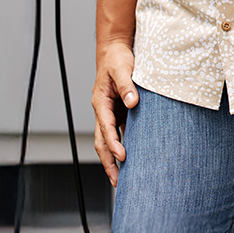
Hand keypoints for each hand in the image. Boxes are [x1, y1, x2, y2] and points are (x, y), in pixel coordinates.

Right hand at [92, 42, 137, 185]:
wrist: (115, 51)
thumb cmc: (117, 59)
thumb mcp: (123, 68)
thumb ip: (127, 85)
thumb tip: (133, 102)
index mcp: (101, 102)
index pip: (105, 128)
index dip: (113, 143)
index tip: (122, 156)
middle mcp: (103, 111)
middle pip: (102, 141)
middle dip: (108, 162)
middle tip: (117, 181)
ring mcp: (110, 113)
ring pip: (108, 140)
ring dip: (113, 159)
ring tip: (121, 178)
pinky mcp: (118, 112)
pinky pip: (118, 133)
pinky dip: (122, 146)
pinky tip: (132, 158)